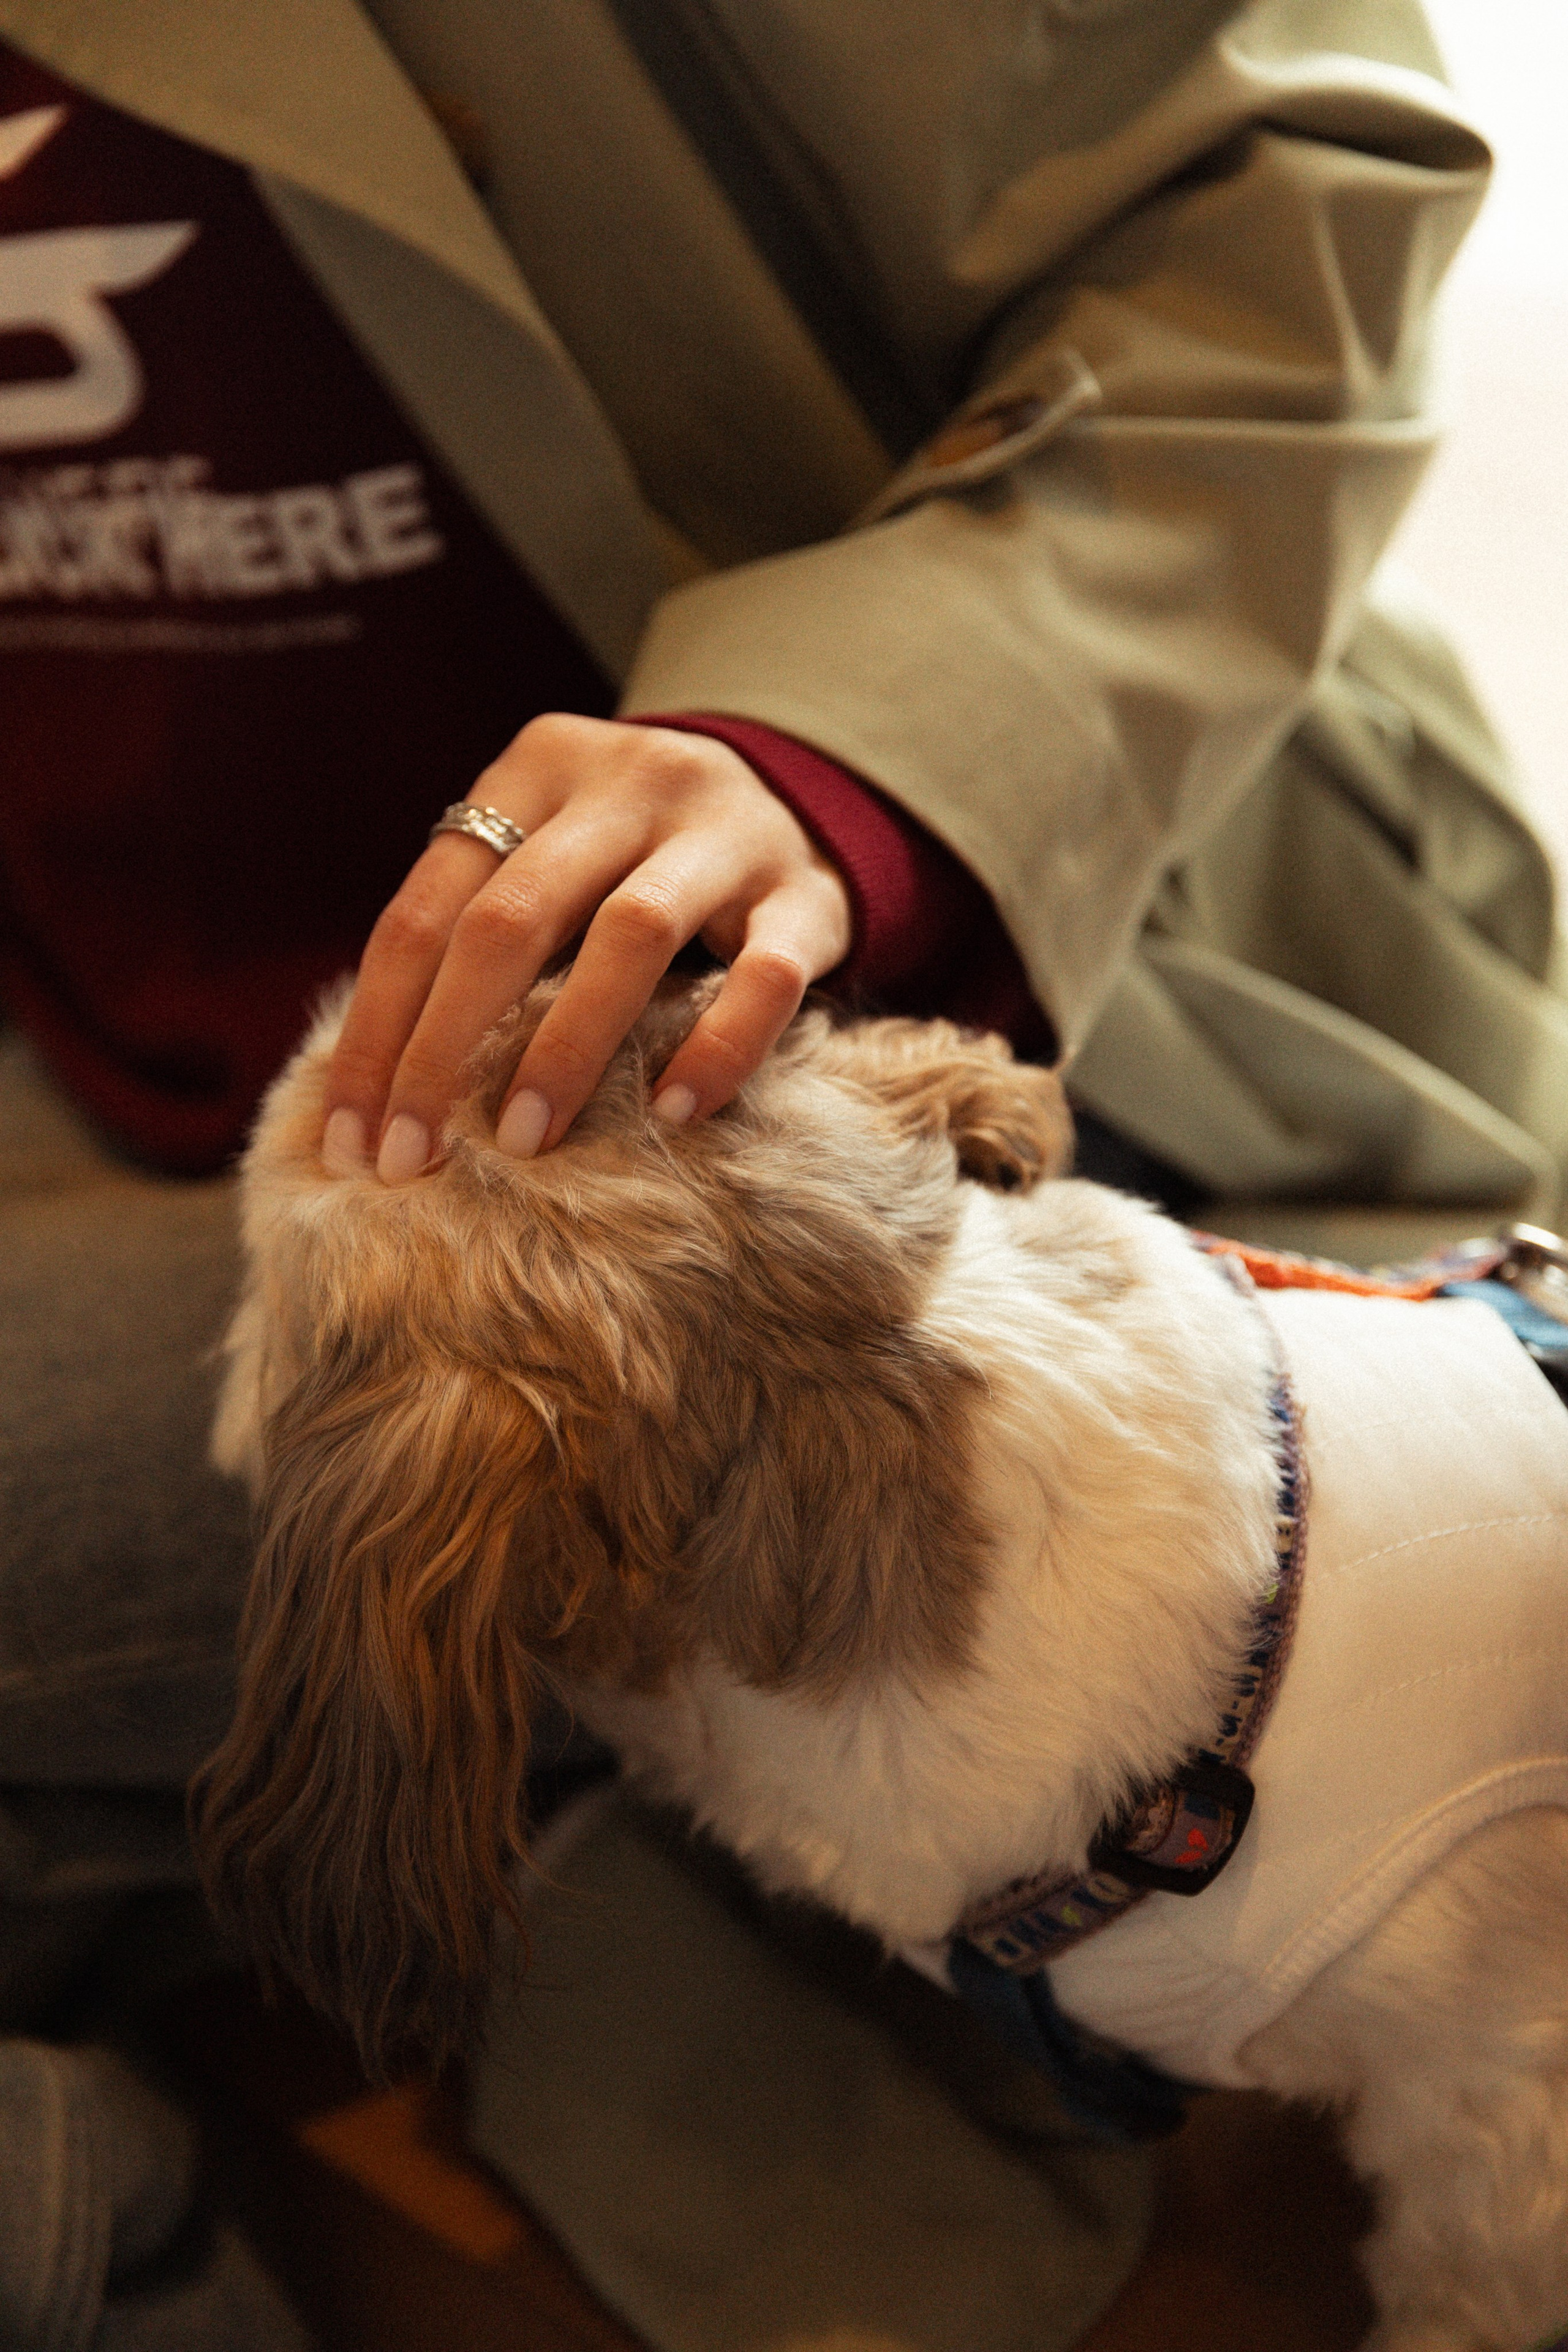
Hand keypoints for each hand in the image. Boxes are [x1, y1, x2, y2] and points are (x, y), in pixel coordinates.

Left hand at [321, 714, 852, 1180]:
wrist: (801, 801)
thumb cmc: (633, 858)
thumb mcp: (546, 853)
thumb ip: (472, 925)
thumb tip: (371, 1083)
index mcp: (537, 768)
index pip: (428, 909)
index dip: (377, 1029)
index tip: (349, 1137)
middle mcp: (630, 782)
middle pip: (510, 920)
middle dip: (442, 1050)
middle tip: (410, 1155)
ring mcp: (726, 833)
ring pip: (630, 936)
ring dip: (563, 1049)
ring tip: (522, 1141)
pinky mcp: (807, 896)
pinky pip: (765, 978)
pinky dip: (716, 1048)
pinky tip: (673, 1113)